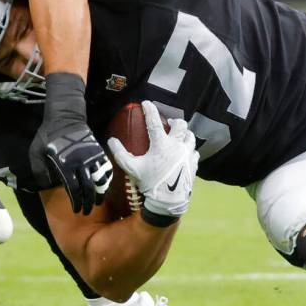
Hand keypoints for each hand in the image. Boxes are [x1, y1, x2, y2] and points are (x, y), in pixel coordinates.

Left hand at [28, 73, 112, 214]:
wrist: (65, 116)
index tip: (76, 210)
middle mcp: (80, 162)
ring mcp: (91, 157)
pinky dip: (107, 180)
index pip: (73, 188)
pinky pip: (106, 169)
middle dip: (88, 202)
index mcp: (65, 164)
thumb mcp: (36, 152)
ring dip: (99, 193)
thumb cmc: (48, 135)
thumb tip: (46, 186)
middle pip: (88, 188)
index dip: (76, 201)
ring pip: (99, 180)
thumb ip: (40, 170)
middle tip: (86, 211)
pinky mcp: (98, 151)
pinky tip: (104, 188)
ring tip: (97, 203)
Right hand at [107, 101, 198, 220]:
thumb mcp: (132, 169)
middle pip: (180, 125)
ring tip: (178, 136)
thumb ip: (120, 154)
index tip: (146, 103)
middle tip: (169, 123)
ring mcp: (187, 154)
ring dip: (184, 133)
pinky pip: (194, 151)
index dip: (150, 110)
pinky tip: (184, 152)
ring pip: (190, 136)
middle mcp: (176, 146)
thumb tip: (111, 140)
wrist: (169, 202)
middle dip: (175, 121)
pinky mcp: (193, 164)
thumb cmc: (150, 183)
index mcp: (161, 144)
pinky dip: (189, 148)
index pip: (154, 122)